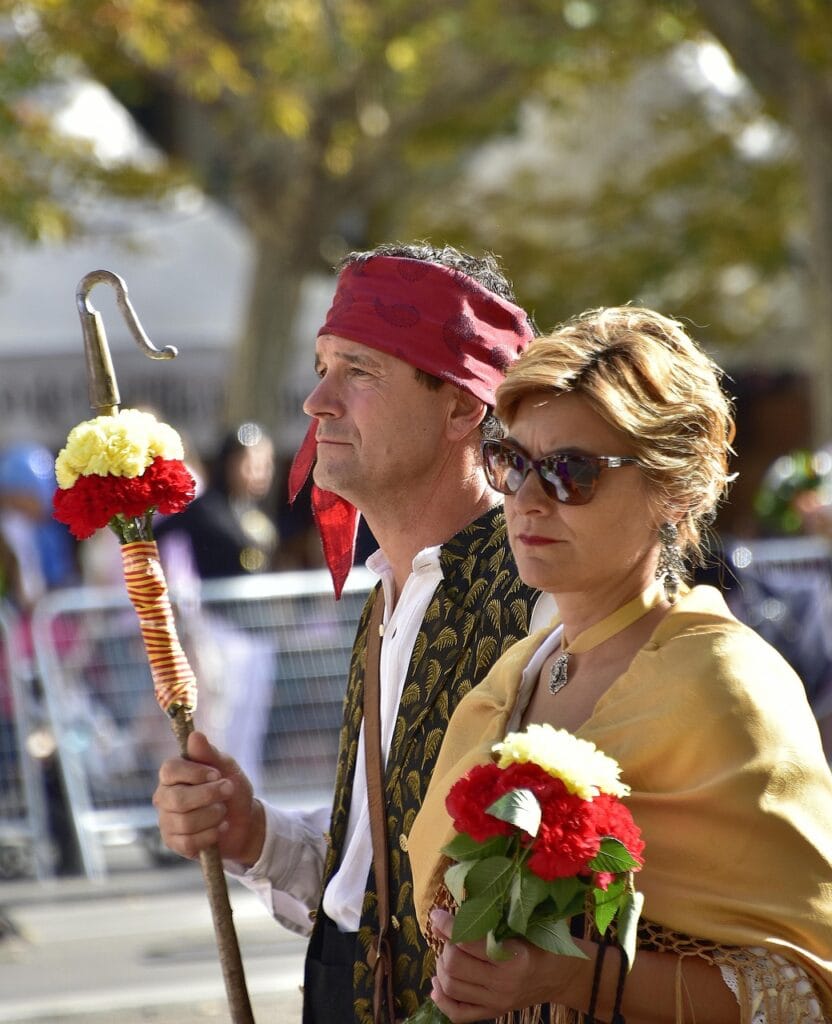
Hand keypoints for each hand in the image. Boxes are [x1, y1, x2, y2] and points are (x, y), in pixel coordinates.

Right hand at [152, 730, 264, 864]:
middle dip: (209, 796)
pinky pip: (189, 842)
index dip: (194, 773)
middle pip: (177, 799)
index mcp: (173, 774)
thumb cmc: (231, 789)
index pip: (170, 770)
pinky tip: (219, 829)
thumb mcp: (226, 767)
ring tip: (223, 811)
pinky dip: (211, 835)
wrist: (244, 820)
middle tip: (228, 790)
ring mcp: (167, 821)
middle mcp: (164, 796)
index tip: (217, 774)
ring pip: (185, 822)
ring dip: (213, 816)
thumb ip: (209, 753)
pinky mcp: (174, 842)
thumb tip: (194, 735)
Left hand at [428, 908, 560, 1022]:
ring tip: (447, 955)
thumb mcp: (517, 927)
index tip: (437, 915)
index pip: (467, 942)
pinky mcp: (493, 1013)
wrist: (560, 974)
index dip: (447, 926)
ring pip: (452, 988)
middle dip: (445, 947)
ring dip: (442, 968)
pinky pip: (458, 1014)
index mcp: (513, 958)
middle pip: (455, 967)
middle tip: (450, 937)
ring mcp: (497, 1002)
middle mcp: (503, 984)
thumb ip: (484, 924)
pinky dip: (442, 999)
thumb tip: (442, 920)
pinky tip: (438, 983)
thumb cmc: (541, 943)